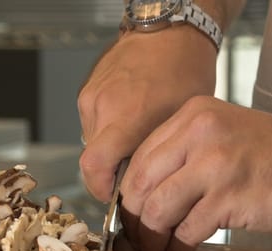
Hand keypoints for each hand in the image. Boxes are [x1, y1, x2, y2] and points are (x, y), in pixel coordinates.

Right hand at [78, 26, 216, 201]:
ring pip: (91, 142)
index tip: (113, 196)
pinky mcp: (87, 91)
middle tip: (132, 173)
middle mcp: (103, 106)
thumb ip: (154, 155)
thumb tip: (139, 184)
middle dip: (108, 173)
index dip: (100, 189)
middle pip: (91, 160)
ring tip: (134, 139)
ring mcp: (91, 97)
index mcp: (129, 115)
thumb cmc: (184, 71)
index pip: (94, 166)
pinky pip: (92, 123)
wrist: (169, 34)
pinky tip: (128, 120)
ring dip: (109, 150)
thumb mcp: (180, 122)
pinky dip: (107, 131)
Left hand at [120, 96, 271, 250]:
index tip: (126, 219)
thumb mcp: (221, 139)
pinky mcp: (230, 196)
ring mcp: (215, 164)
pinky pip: (186, 231)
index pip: (139, 159)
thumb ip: (182, 160)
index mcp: (192, 115)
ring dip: (149, 242)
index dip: (127, 196)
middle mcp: (198, 133)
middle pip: (140, 184)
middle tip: (132, 244)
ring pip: (158, 210)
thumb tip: (141, 201)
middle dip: (131, 222)